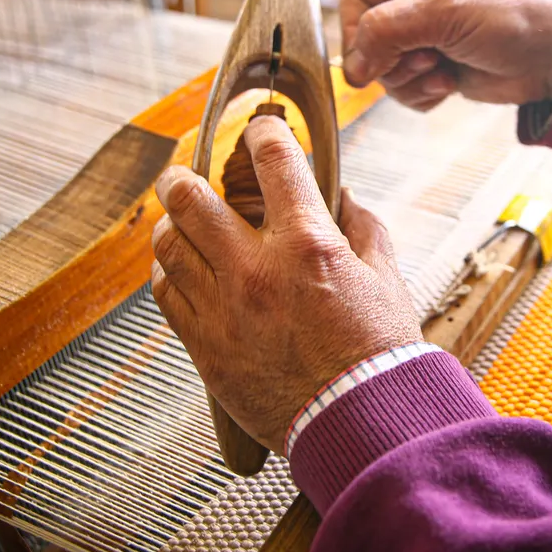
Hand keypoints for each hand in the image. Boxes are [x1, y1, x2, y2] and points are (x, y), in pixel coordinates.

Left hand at [150, 116, 422, 452]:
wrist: (361, 421)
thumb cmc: (379, 354)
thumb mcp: (385, 277)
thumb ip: (362, 228)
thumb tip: (342, 196)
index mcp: (307, 244)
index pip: (271, 159)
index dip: (261, 131)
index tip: (258, 130)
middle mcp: (256, 270)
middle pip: (189, 198)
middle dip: (183, 176)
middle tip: (184, 175)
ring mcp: (225, 310)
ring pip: (167, 245)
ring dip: (171, 225)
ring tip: (179, 223)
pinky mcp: (207, 349)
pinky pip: (166, 295)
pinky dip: (169, 274)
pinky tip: (181, 271)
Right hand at [340, 0, 551, 110]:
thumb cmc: (511, 15)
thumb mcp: (444, 11)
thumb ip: (388, 31)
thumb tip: (350, 69)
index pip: (356, 2)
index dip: (356, 35)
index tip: (369, 61)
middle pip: (367, 42)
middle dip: (392, 61)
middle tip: (426, 60)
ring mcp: (427, 36)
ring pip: (385, 71)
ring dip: (409, 81)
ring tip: (443, 71)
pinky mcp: (439, 67)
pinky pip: (406, 90)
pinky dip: (423, 94)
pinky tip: (450, 85)